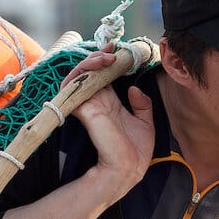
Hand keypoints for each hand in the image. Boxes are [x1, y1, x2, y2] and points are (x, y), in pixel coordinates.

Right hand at [63, 46, 154, 204]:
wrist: (129, 169)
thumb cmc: (135, 151)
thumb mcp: (145, 123)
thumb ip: (142, 104)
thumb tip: (134, 88)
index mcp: (110, 103)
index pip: (102, 76)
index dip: (108, 61)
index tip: (119, 50)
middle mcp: (97, 101)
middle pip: (89, 71)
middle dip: (98, 56)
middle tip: (113, 49)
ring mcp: (89, 104)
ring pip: (78, 74)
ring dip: (90, 61)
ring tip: (107, 57)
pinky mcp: (85, 110)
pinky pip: (72, 86)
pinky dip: (81, 73)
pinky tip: (99, 66)